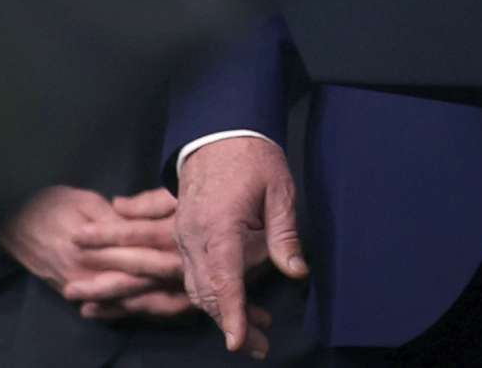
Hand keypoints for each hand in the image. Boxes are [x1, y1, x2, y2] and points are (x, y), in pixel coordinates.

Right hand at [0, 185, 179, 305]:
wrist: (9, 219)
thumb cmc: (51, 203)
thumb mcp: (87, 203)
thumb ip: (117, 221)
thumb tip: (147, 230)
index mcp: (94, 249)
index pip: (139, 261)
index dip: (167, 263)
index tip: (192, 264)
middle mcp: (86, 274)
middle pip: (133, 286)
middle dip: (164, 289)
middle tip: (194, 292)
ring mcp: (76, 286)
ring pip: (119, 300)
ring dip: (149, 302)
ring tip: (180, 305)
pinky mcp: (68, 290)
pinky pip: (101, 304)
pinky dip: (123, 306)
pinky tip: (146, 305)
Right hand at [174, 136, 306, 357]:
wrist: (216, 134)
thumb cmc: (252, 158)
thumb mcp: (280, 191)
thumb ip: (284, 235)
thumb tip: (296, 272)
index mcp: (219, 224)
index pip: (224, 278)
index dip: (232, 313)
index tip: (238, 341)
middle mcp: (194, 237)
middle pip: (207, 292)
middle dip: (230, 322)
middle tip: (258, 347)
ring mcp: (184, 238)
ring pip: (198, 288)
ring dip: (221, 312)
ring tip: (252, 332)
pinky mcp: (185, 237)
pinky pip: (194, 274)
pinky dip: (212, 294)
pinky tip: (233, 304)